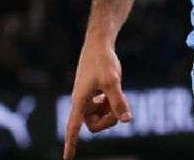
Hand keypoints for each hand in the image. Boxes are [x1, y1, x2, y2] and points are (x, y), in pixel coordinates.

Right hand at [63, 40, 131, 158]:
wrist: (99, 45)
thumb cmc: (102, 62)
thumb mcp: (113, 82)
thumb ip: (119, 102)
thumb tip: (127, 121)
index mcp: (80, 102)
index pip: (73, 128)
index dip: (71, 144)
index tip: (67, 159)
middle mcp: (81, 103)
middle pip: (94, 126)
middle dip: (108, 120)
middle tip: (118, 107)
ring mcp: (88, 100)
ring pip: (100, 117)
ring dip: (110, 110)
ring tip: (113, 94)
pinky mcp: (95, 95)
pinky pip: (104, 109)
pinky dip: (111, 104)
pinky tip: (112, 92)